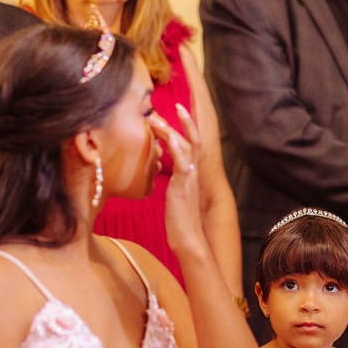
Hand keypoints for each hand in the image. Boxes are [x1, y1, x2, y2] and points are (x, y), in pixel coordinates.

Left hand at [150, 105, 203, 254]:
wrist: (190, 241)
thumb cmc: (179, 224)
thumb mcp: (174, 199)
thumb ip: (171, 184)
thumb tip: (159, 175)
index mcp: (190, 176)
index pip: (190, 146)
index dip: (185, 128)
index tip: (175, 113)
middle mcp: (192, 173)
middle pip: (192, 139)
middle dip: (183, 121)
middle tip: (173, 105)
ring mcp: (189, 178)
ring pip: (185, 145)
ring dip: (170, 128)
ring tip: (155, 116)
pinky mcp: (182, 185)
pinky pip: (180, 159)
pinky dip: (172, 144)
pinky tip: (161, 134)